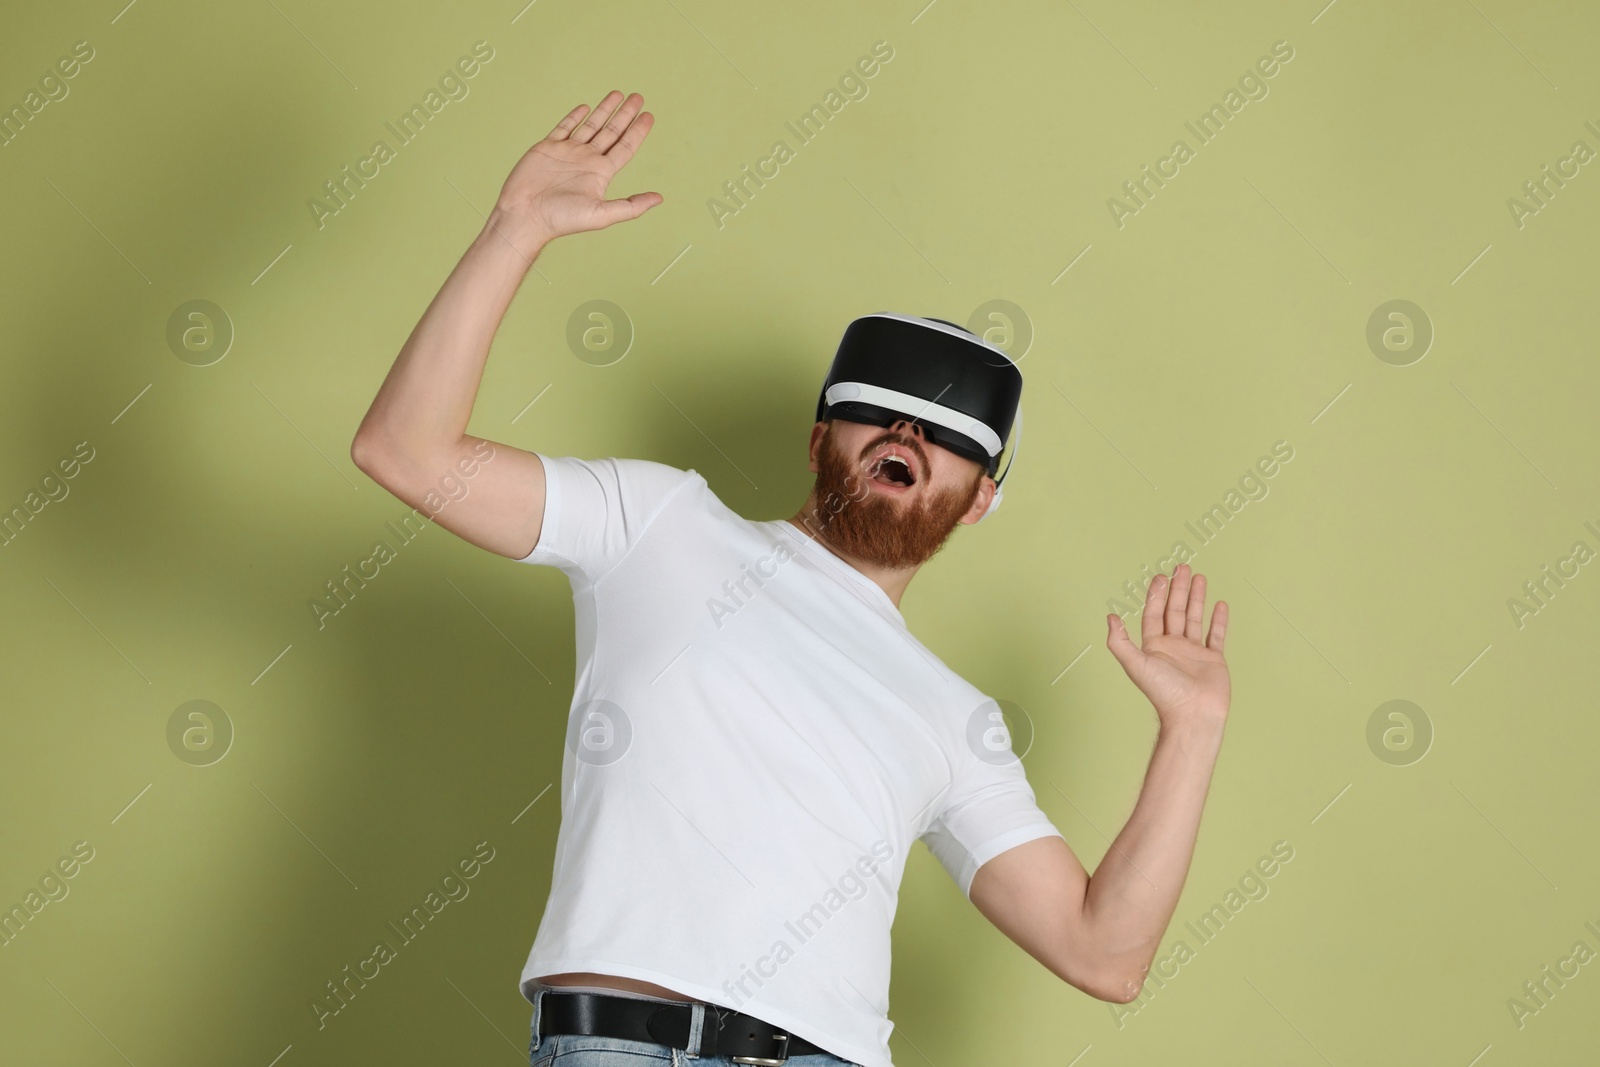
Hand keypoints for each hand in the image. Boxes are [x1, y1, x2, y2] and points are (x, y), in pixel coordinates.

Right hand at [491, 90, 662, 243]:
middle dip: (625, 114)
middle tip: (638, 97)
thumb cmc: (561, 219)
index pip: (625, 146)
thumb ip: (631, 206)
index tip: (649, 115)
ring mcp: (567, 152)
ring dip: (604, 110)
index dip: (638, 131)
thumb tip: (659, 198)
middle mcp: (586, 160)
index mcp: (600, 173)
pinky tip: (586, 107)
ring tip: (618, 94)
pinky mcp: (547, 148)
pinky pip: (564, 127)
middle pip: (611, 131)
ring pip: (591, 125)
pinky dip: (575, 116)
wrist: (525, 215)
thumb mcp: (602, 214)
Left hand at [1105, 563, 1230, 728]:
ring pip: (1194, 618)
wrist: (1193, 715)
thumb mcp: (1136, 664)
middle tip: (1182, 567)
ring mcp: (1194, 653)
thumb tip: (1109, 617)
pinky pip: (1216, 635)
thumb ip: (1120, 641)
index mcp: (1154, 647)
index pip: (1154, 614)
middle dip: (1178, 589)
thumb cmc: (1164, 693)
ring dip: (1196, 598)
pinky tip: (1219, 604)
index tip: (1162, 576)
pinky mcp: (1213, 660)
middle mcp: (1173, 647)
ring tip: (1199, 577)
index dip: (1157, 595)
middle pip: (1175, 611)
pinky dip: (1218, 620)